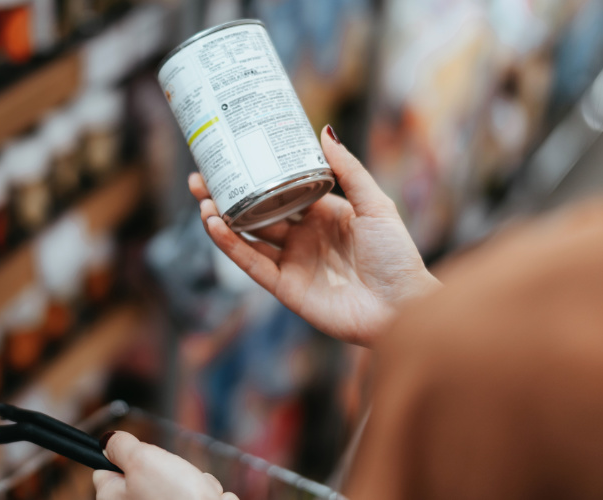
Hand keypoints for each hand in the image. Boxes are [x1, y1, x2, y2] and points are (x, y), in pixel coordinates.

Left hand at [93, 431, 238, 499]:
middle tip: (171, 471)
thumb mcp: (141, 458)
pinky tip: (204, 497)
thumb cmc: (175, 497)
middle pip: (144, 472)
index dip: (122, 456)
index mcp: (112, 499)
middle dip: (164, 467)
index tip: (137, 454)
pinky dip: (201, 493)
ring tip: (192, 487)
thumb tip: (108, 441)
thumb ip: (121, 445)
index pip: (104, 470)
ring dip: (188, 479)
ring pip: (173, 482)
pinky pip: (192, 494)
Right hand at [190, 125, 439, 345]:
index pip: (280, 190)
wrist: (402, 307)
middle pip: (255, 212)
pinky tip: (215, 226)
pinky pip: (252, 264)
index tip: (232, 157)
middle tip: (200, 178)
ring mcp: (291, 263)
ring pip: (247, 237)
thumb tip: (323, 131)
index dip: (255, 176)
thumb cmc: (397, 257)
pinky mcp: (284, 288)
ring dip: (221, 219)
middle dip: (226, 195)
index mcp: (322, 215)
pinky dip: (231, 246)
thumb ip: (349, 170)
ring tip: (202, 199)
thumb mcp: (376, 205)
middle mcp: (302, 237)